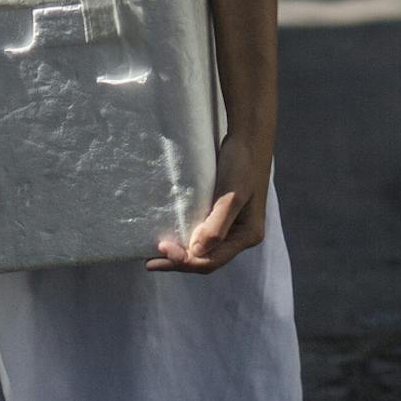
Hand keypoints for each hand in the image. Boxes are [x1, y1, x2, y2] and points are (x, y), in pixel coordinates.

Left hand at [150, 131, 271, 274]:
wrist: (249, 138)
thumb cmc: (241, 164)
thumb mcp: (231, 195)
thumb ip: (216, 225)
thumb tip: (196, 252)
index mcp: (247, 235)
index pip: (212, 260)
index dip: (185, 261)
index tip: (161, 250)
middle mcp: (241, 236)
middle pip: (207, 259)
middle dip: (180, 261)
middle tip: (150, 261)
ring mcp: (233, 226)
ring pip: (205, 250)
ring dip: (183, 254)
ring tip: (157, 255)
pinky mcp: (223, 215)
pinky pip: (204, 235)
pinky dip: (188, 240)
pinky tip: (174, 237)